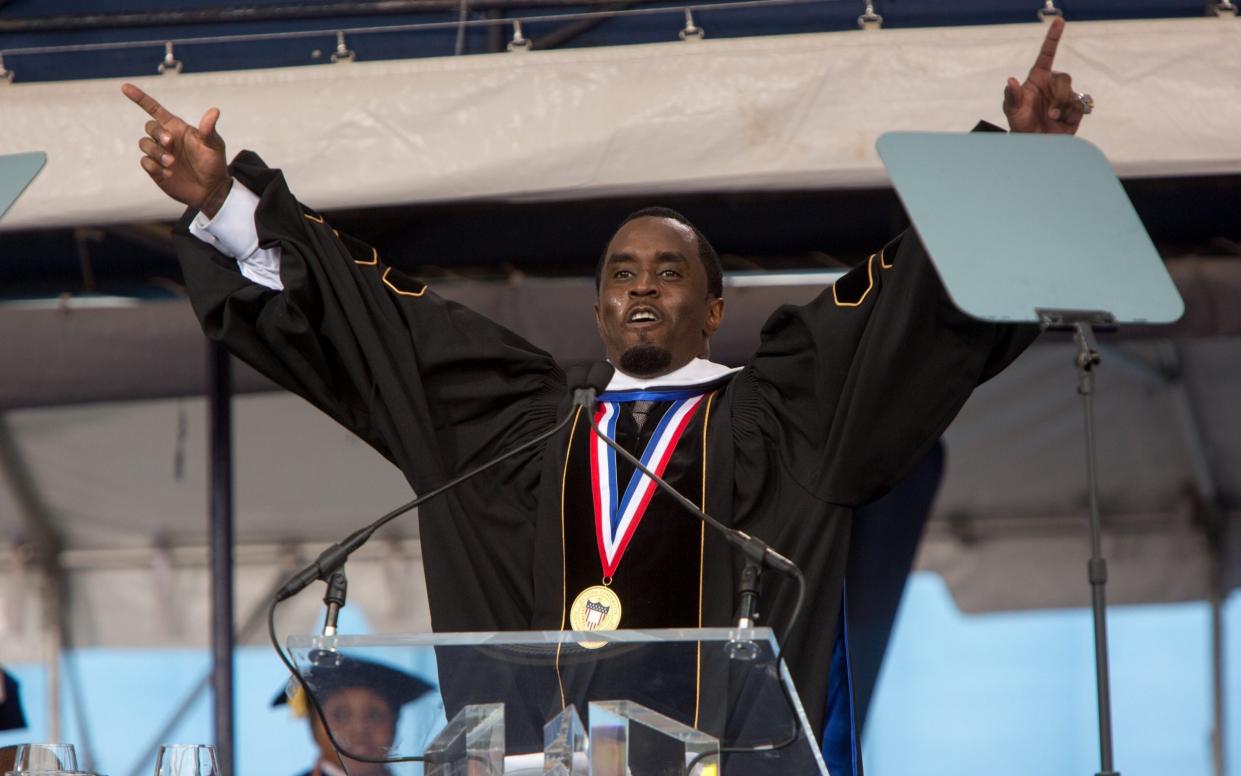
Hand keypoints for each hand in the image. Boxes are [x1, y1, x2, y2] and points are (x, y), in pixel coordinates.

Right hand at [122, 82, 231, 216]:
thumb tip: (215, 111)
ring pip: (144, 144)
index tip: (125, 87)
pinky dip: (154, 166)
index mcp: (177, 128)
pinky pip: (145, 162)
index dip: (140, 98)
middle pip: (149, 127)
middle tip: (170, 143)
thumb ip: (209, 129)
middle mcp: (165, 138)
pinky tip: (168, 173)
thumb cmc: (213, 163)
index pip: (154, 109)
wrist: (211, 189)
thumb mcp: (214, 145)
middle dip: (157, 133)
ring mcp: (159, 154)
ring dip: (156, 152)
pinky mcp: (155, 169)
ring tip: (172, 163)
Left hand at [1003, 17, 1084, 134]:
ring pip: (1071, 94)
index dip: (1053, 38)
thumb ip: (1012, 97)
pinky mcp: (1075, 109)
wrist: (1034, 145)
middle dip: (1058, 96)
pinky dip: (1069, 116)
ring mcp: (1064, 96)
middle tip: (1049, 113)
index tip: (1059, 21)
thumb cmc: (1020, 125)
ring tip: (1051, 119)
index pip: (1047, 55)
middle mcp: (1053, 85)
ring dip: (1061, 108)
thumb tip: (1010, 81)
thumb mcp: (1012, 112)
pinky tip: (1060, 123)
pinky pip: (1079, 106)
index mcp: (1038, 79)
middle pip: (1064, 79)